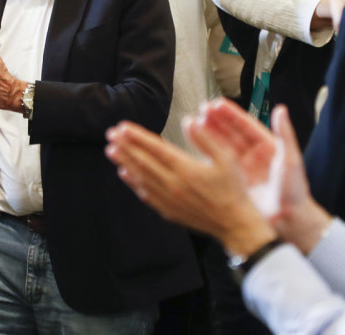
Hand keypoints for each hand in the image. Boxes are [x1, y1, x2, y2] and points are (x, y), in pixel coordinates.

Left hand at [105, 118, 278, 257]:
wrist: (234, 223)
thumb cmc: (233, 189)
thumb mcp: (227, 158)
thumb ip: (206, 138)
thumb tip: (189, 120)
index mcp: (185, 169)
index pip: (155, 148)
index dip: (137, 137)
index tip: (122, 127)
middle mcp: (172, 184)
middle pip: (142, 162)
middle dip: (125, 146)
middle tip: (110, 134)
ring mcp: (168, 199)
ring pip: (140, 178)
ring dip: (124, 163)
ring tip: (111, 150)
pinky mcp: (168, 210)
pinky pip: (145, 195)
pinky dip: (133, 183)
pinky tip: (125, 175)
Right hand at [190, 100, 330, 253]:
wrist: (288, 222)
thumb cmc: (294, 191)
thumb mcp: (290, 160)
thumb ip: (285, 134)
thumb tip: (281, 109)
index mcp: (266, 147)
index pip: (245, 126)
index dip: (231, 115)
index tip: (217, 104)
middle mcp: (252, 156)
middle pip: (230, 134)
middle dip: (216, 121)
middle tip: (201, 109)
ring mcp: (241, 169)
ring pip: (221, 147)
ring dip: (209, 135)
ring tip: (194, 123)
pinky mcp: (233, 183)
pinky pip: (217, 166)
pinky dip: (207, 155)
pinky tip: (195, 147)